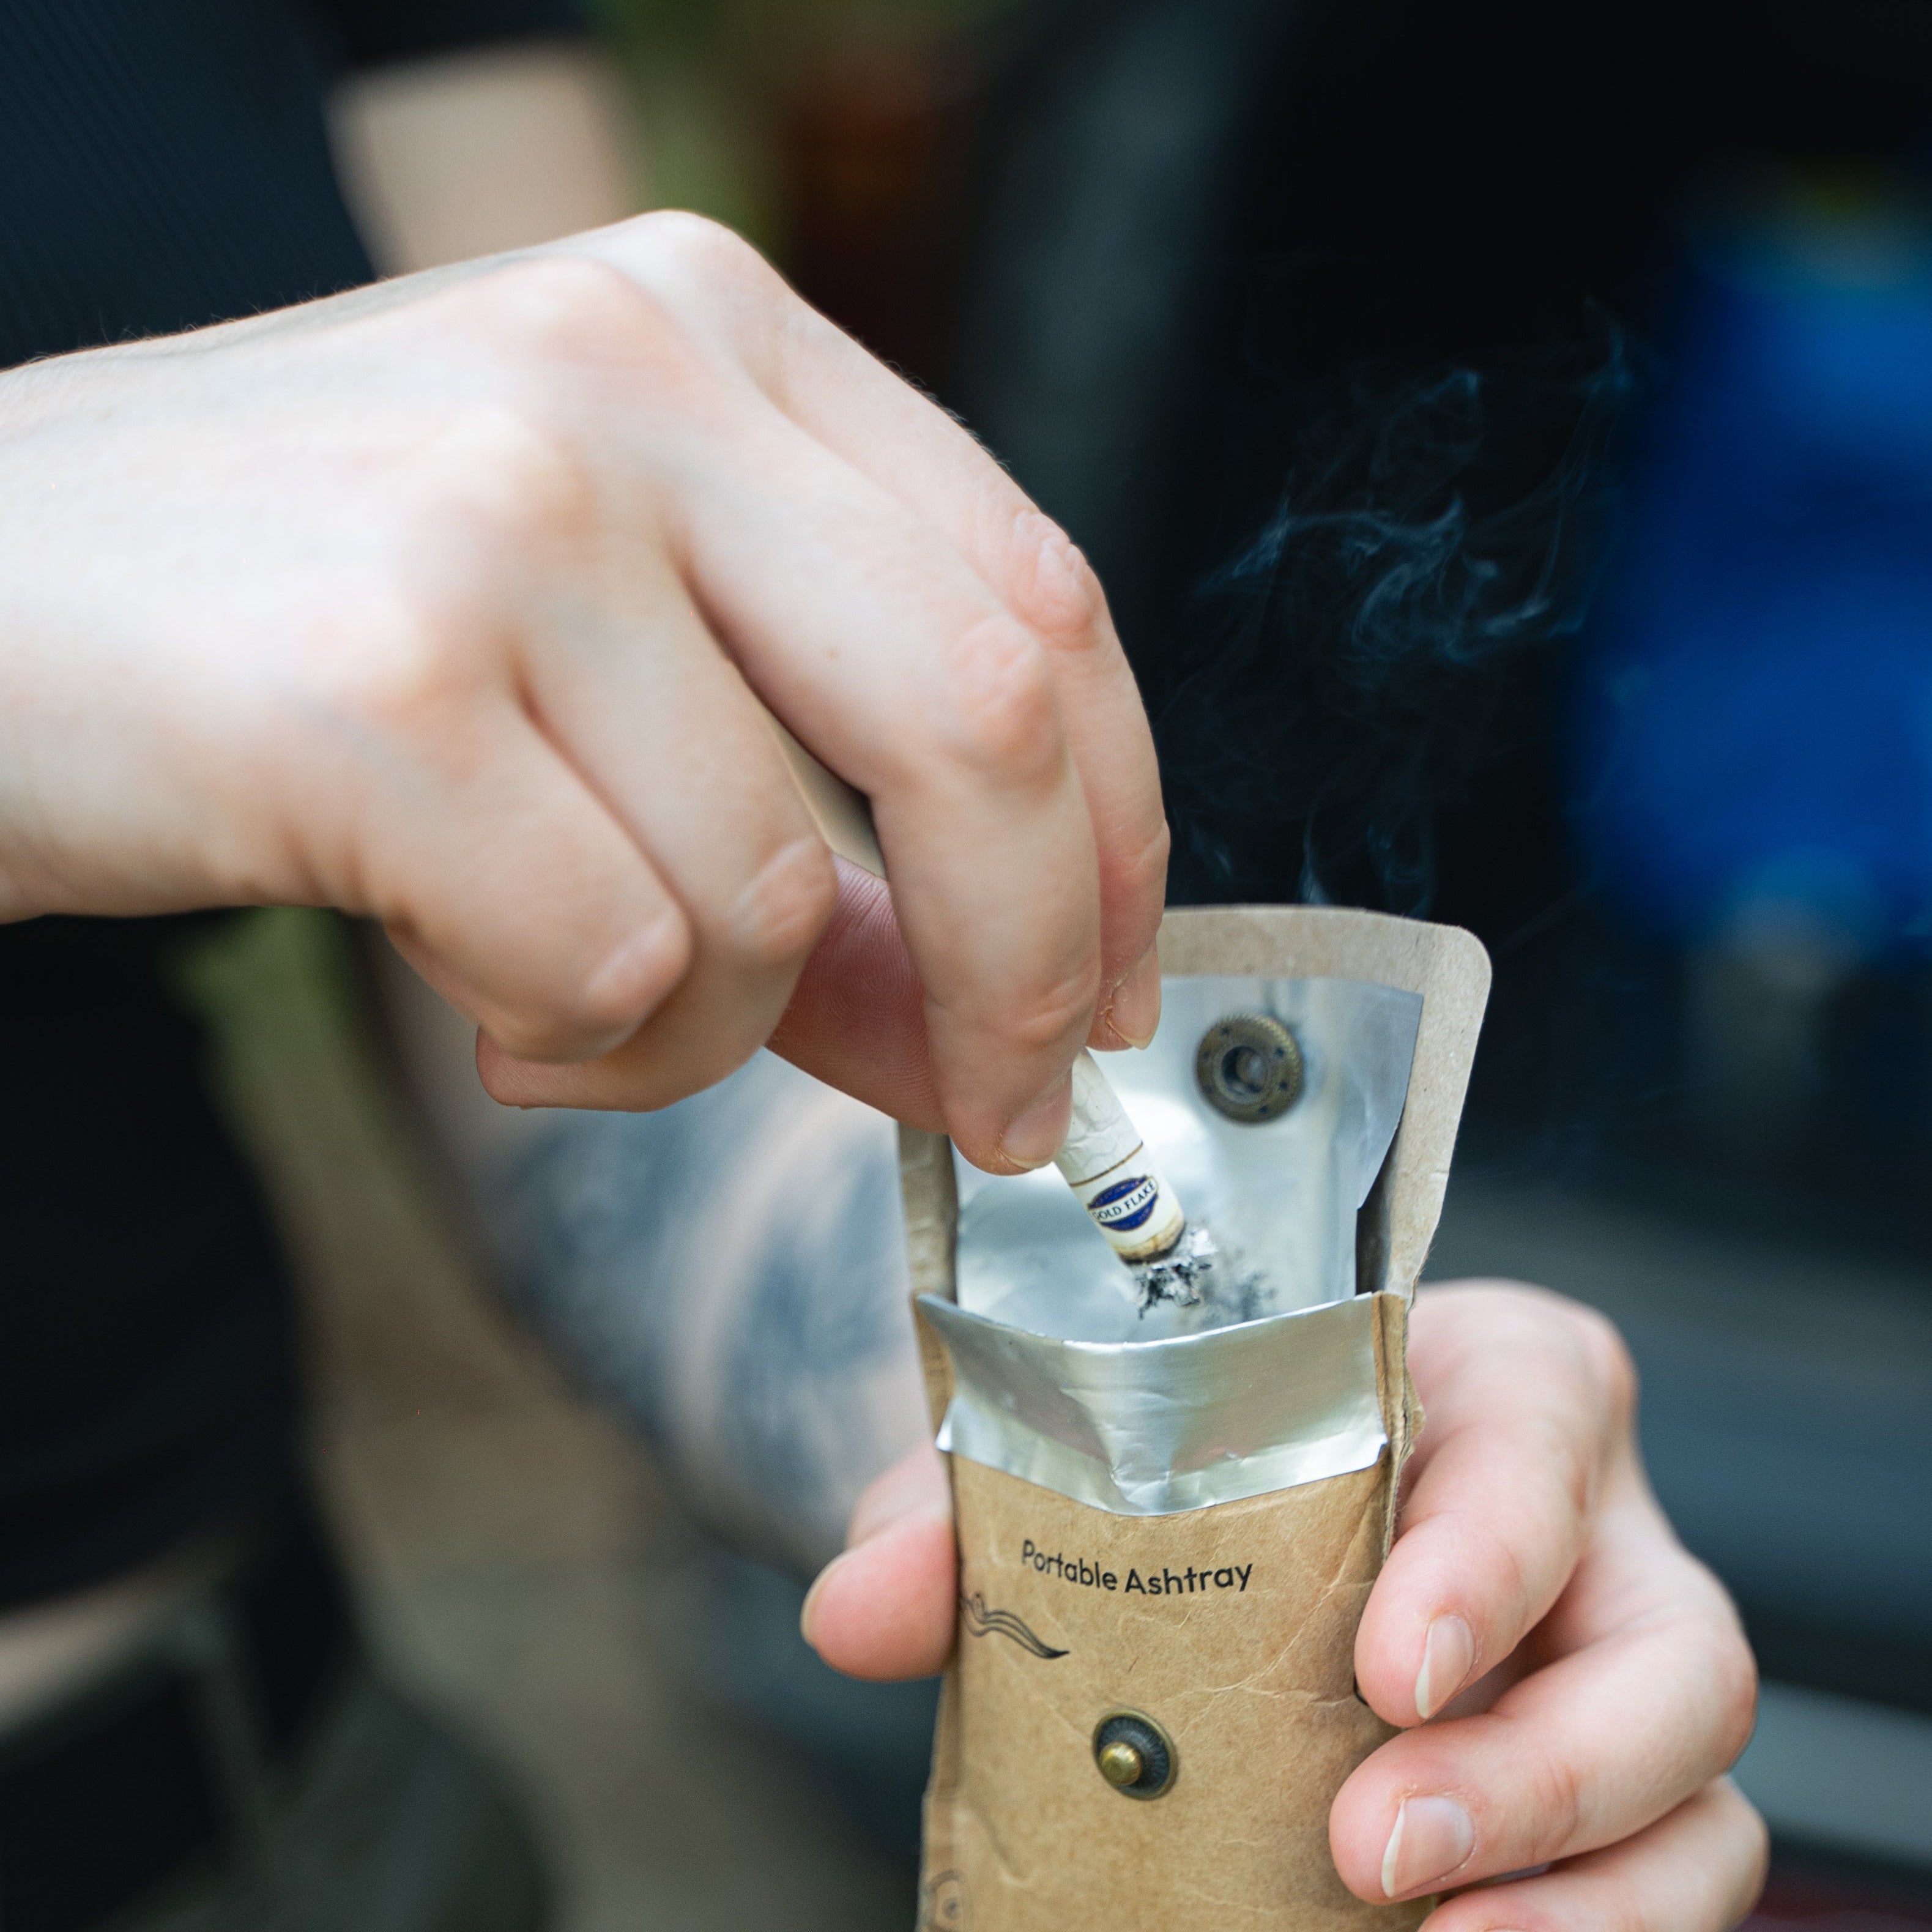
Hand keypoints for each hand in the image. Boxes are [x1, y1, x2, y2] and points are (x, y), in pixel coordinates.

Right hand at [0, 215, 1167, 1166]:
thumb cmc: (287, 624)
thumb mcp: (589, 650)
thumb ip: (807, 800)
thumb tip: (989, 1020)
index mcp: (711, 329)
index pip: (1035, 597)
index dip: (1119, 827)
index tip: (1115, 983)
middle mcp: (627, 380)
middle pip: (983, 724)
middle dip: (1027, 969)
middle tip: (1005, 1113)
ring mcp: (501, 517)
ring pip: (777, 893)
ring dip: (711, 1032)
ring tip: (569, 1001)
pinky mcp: (379, 687)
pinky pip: (617, 964)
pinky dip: (582, 1047)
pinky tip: (479, 998)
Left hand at [802, 1282, 1767, 1929]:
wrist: (1246, 1485)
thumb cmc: (1201, 1440)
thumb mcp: (1089, 1449)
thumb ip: (969, 1510)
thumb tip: (855, 1608)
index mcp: (1496, 1389)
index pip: (1543, 1437)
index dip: (1490, 1552)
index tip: (1388, 1664)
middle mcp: (1598, 1527)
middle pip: (1675, 1650)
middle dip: (1544, 1771)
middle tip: (1378, 1845)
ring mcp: (1622, 1666)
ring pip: (1698, 1791)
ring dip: (1589, 1896)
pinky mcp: (1623, 1790)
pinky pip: (1665, 1875)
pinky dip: (1587, 1931)